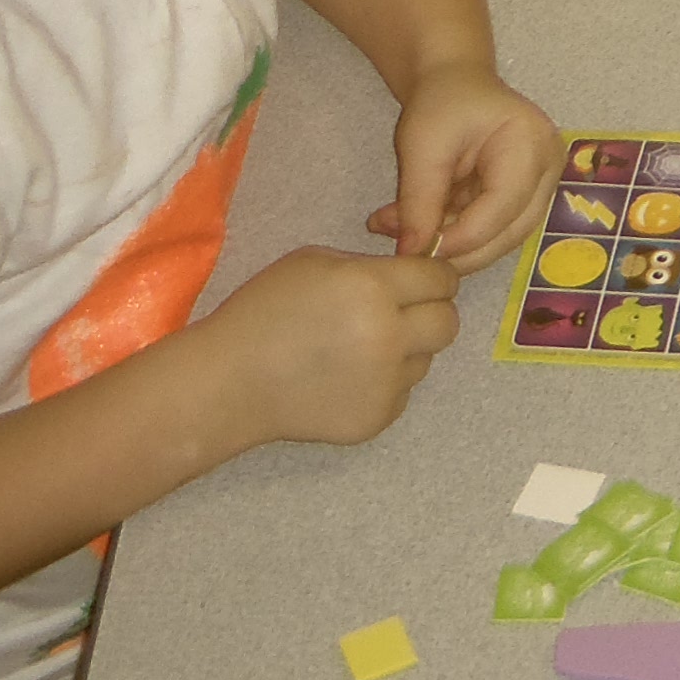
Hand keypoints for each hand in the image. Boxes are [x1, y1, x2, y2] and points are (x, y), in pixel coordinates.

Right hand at [197, 246, 456, 447]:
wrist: (230, 382)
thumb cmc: (264, 311)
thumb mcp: (313, 262)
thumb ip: (369, 266)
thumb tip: (408, 276)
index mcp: (374, 289)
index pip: (442, 279)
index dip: (434, 276)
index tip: (422, 280)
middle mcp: (390, 337)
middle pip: (448, 322)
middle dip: (431, 312)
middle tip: (403, 313)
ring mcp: (386, 383)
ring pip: (426, 359)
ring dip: (406, 350)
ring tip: (359, 348)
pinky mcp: (377, 418)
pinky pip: (402, 391)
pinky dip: (385, 383)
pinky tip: (346, 377)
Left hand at [368, 63, 565, 266]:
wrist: (454, 82)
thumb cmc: (443, 101)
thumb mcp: (421, 146)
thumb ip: (418, 202)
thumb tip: (411, 254)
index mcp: (531, 144)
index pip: (502, 208)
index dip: (461, 238)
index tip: (417, 251)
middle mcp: (549, 169)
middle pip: (510, 231)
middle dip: (459, 250)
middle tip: (412, 252)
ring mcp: (541, 185)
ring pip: (502, 237)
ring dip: (455, 246)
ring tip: (408, 234)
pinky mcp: (525, 196)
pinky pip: (494, 229)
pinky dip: (458, 234)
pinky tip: (423, 227)